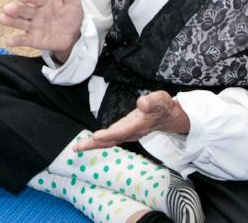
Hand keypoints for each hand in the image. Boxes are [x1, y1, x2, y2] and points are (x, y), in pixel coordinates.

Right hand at [1, 0, 84, 57]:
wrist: (75, 33)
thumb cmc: (71, 13)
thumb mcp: (73, 1)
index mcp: (44, 1)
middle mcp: (36, 13)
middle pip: (24, 10)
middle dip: (15, 9)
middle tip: (7, 8)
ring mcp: (33, 26)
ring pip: (20, 23)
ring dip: (11, 21)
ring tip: (3, 19)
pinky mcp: (33, 39)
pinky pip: (24, 40)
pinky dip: (16, 41)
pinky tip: (9, 41)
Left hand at [74, 91, 190, 150]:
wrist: (169, 117)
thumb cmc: (163, 107)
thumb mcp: (161, 100)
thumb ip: (152, 102)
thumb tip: (142, 103)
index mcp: (139, 125)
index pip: (122, 131)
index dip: (109, 134)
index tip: (95, 136)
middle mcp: (132, 132)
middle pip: (112, 140)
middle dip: (95, 144)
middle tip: (78, 147)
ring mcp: (128, 133)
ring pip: (110, 140)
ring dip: (94, 144)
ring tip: (78, 147)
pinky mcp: (125, 131)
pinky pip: (111, 138)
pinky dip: (100, 141)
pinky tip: (90, 142)